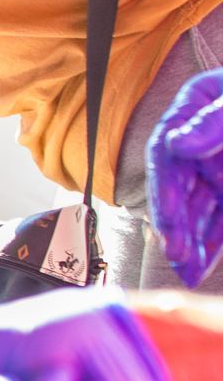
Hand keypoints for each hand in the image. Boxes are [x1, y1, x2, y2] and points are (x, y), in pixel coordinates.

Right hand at [149, 68, 222, 287]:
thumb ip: (214, 120)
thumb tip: (177, 144)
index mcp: (194, 108)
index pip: (165, 152)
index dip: (163, 190)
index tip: (169, 220)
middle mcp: (201, 142)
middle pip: (180, 187)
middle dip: (178, 225)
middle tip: (178, 255)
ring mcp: (218, 167)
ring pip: (199, 209)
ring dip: (193, 242)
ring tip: (188, 272)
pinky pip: (220, 219)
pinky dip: (213, 242)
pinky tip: (203, 264)